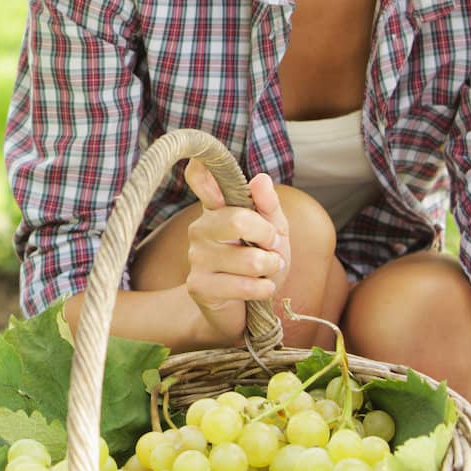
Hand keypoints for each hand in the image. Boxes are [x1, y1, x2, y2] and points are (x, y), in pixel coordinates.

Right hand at [180, 159, 290, 346]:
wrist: (243, 310)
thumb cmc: (258, 262)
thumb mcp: (274, 233)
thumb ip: (269, 206)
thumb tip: (261, 178)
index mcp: (217, 208)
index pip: (200, 180)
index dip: (201, 170)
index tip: (199, 160)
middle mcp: (201, 228)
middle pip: (239, 219)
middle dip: (269, 237)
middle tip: (272, 247)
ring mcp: (196, 257)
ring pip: (248, 258)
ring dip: (270, 268)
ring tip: (265, 272)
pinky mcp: (198, 285)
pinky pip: (243, 285)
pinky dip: (263, 289)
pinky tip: (259, 289)